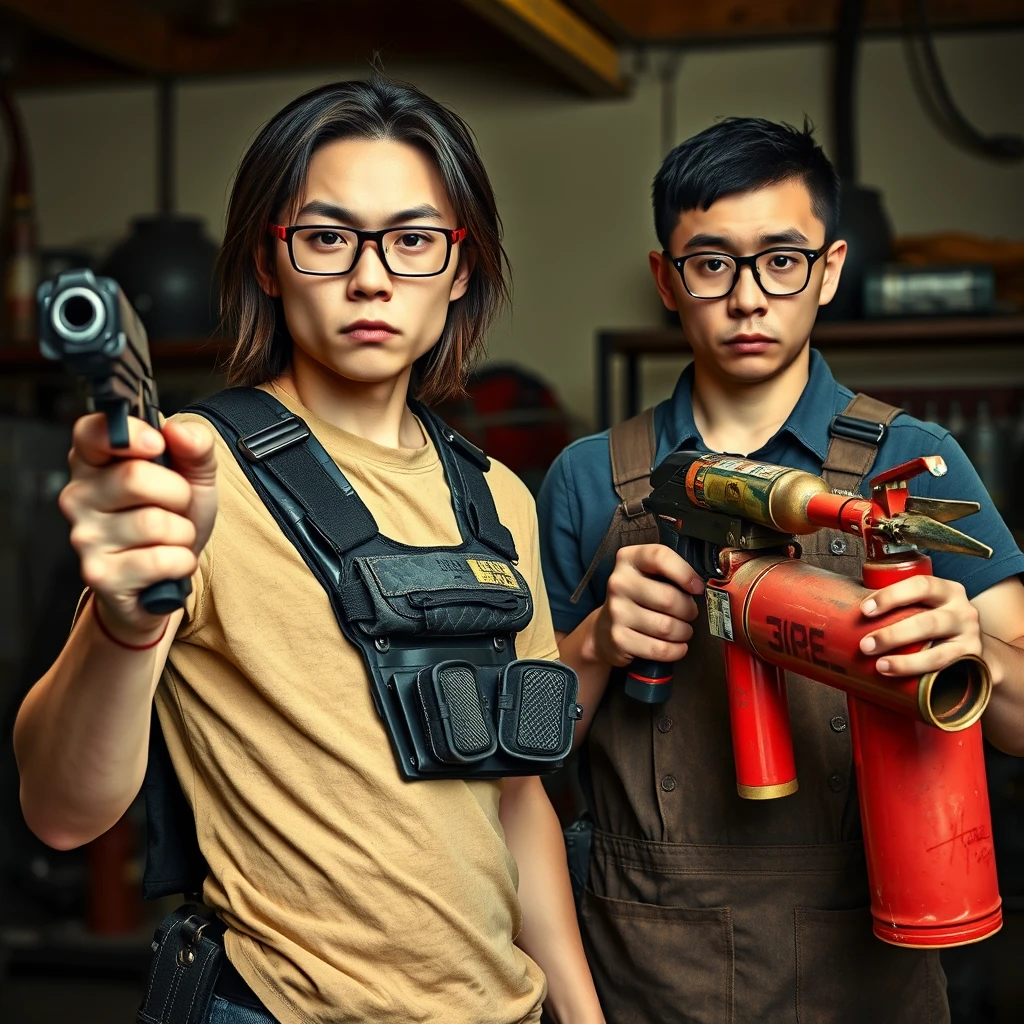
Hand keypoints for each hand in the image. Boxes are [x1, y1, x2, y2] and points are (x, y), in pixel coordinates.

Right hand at [60, 413, 217, 639]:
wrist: (168, 575)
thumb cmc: (172, 516)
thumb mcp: (195, 475)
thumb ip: (194, 445)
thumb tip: (179, 431)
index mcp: (94, 461)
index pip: (92, 432)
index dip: (131, 434)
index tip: (158, 444)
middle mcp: (79, 496)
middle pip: (135, 477)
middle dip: (178, 494)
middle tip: (176, 507)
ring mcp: (85, 538)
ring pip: (153, 523)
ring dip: (182, 532)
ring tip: (171, 537)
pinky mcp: (100, 575)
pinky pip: (160, 560)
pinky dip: (181, 561)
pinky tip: (169, 563)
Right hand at [589, 544, 702, 667]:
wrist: (605, 629)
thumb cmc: (638, 599)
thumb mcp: (648, 575)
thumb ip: (671, 572)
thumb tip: (701, 585)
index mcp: (628, 559)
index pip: (660, 557)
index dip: (685, 572)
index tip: (697, 587)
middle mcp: (618, 583)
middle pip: (669, 598)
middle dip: (688, 610)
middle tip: (689, 613)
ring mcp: (616, 612)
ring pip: (666, 627)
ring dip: (683, 632)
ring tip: (682, 630)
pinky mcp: (618, 639)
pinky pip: (659, 649)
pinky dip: (675, 650)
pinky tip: (677, 646)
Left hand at [859, 575, 980, 676]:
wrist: (977, 648)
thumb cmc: (936, 621)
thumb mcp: (925, 605)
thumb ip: (897, 605)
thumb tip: (846, 611)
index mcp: (946, 590)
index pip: (921, 586)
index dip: (891, 596)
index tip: (865, 609)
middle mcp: (963, 611)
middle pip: (927, 622)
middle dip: (892, 635)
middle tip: (865, 645)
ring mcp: (970, 638)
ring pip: (937, 651)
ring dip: (905, 661)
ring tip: (880, 665)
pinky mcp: (972, 662)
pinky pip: (944, 671)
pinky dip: (920, 674)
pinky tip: (902, 677)